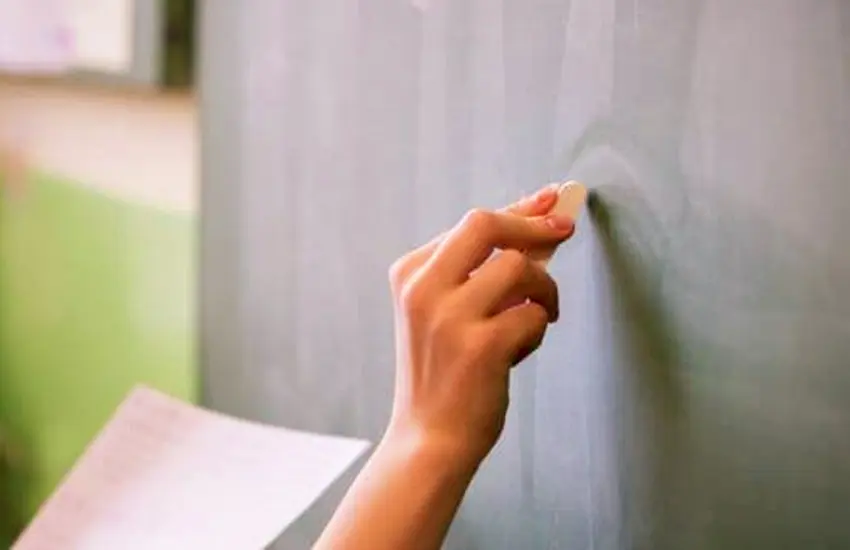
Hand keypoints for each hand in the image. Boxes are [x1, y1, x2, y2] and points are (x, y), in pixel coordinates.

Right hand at [385, 185, 574, 469]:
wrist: (429, 437)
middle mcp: (423, 289)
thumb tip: (537, 231)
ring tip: (538, 315)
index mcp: (410, 274)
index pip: (471, 223)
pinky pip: (534, 314)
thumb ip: (478, 272)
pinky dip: (538, 327)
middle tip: (563, 231)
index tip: (550, 202)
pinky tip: (520, 349)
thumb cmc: (444, 372)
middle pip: (486, 224)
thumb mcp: (444, 312)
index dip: (518, 208)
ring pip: (519, 267)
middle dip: (533, 224)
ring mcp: (450, 317)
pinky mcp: (480, 346)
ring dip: (543, 289)